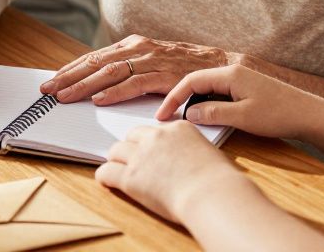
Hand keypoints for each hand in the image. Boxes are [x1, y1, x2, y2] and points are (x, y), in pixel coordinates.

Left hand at [40, 34, 244, 104]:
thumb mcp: (151, 65)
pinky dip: (115, 92)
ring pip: (110, 72)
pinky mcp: (165, 75)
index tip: (50, 81)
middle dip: (69, 77)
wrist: (222, 67)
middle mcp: (139, 49)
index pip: (94, 58)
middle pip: (96, 63)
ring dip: (85, 85)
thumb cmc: (184, 69)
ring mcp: (151, 60)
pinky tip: (99, 100)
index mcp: (133, 45)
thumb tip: (98, 86)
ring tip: (65, 96)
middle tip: (47, 90)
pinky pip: (135, 84)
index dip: (70, 69)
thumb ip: (128, 71)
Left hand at [95, 122, 240, 222]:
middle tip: (132, 160)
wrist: (212, 194)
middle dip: (131, 147)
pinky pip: (106, 172)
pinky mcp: (130, 177)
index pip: (154, 130)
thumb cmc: (218, 181)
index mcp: (178, 128)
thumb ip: (191, 150)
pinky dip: (105, 177)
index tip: (150, 151)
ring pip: (116, 150)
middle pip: (132, 136)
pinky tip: (107, 182)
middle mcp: (157, 137)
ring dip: (116, 160)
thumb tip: (187, 159)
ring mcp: (141, 155)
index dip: (150, 142)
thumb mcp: (208, 153)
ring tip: (117, 169)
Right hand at [156, 64, 323, 142]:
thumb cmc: (280, 114)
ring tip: (183, 119)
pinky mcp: (248, 89)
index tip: (162, 115)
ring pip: (208, 88)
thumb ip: (213, 113)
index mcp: (230, 74)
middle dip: (180, 99)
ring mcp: (241, 80)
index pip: (191, 81)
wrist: (312, 115)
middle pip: (197, 81)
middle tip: (167, 118)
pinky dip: (207, 103)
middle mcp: (234, 72)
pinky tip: (206, 116)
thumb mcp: (243, 117)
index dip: (173, 98)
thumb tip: (190, 114)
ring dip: (194, 101)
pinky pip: (219, 93)